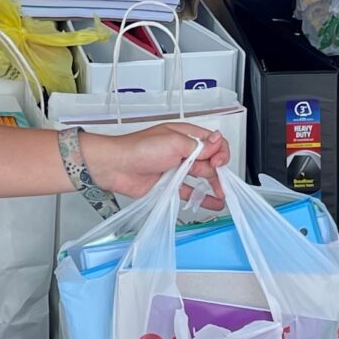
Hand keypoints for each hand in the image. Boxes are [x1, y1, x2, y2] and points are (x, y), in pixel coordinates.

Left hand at [80, 125, 228, 204]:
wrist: (115, 166)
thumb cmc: (139, 149)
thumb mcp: (175, 143)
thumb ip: (199, 146)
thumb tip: (217, 142)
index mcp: (185, 135)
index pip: (212, 141)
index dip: (219, 152)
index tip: (217, 163)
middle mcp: (183, 150)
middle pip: (209, 160)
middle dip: (219, 170)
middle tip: (220, 181)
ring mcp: (176, 167)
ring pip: (201, 176)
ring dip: (214, 185)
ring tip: (223, 195)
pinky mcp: (169, 184)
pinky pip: (189, 191)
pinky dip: (202, 197)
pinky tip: (212, 202)